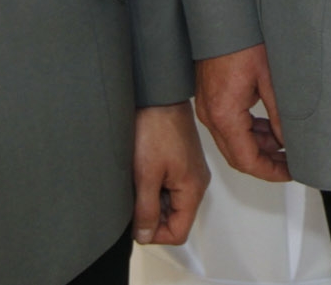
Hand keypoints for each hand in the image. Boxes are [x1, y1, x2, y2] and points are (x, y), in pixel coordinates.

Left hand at [133, 103, 208, 246]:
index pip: (178, 232)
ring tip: (137, 179)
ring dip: (151, 198)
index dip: (155, 234)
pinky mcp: (181, 161)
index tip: (136, 222)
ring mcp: (190, 171)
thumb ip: (146, 210)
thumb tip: (145, 235)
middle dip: (151, 214)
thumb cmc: (156, 127)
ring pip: (170, 202)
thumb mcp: (146, 175)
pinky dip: (153, 185)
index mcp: (193, 188)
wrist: (159, 96)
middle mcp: (196, 181)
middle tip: (134, 197)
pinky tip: (142, 170)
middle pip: (175, 218)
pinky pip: (168, 185)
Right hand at [195, 43, 290, 182]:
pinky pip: (229, 127)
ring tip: (284, 145)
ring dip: (258, 147)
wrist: (221, 18)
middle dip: (265, 163)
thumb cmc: (241, 41)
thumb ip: (280, 114)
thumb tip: (290, 139)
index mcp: (224, 114)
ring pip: (233, 142)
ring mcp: (207, 108)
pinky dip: (249, 132)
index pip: (246, 160)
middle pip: (237, 156)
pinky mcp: (209, 100)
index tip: (289, 172)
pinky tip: (269, 128)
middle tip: (290, 163)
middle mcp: (211, 116)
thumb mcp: (270, 78)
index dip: (270, 171)